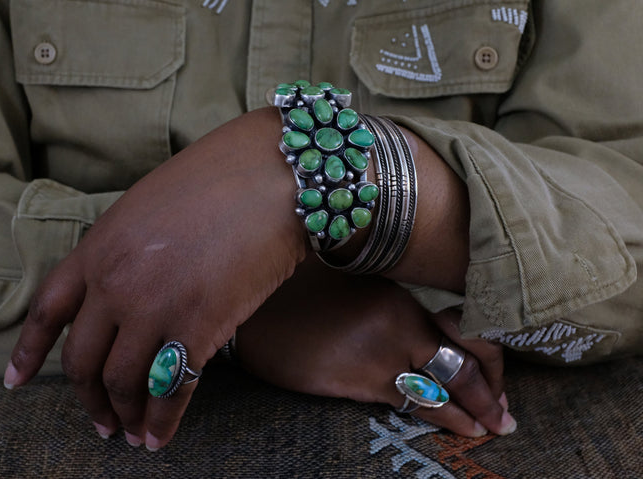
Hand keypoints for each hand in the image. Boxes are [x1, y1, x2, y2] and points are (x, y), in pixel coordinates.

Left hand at [4, 108, 307, 448]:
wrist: (272, 172)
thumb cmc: (221, 178)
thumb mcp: (150, 205)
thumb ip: (128, 250)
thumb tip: (131, 293)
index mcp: (99, 247)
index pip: (47, 311)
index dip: (27, 352)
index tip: (16, 382)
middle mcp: (115, 282)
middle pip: (82, 361)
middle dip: (88, 400)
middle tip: (102, 422)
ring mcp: (154, 306)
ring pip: (122, 382)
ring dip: (126, 417)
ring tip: (134, 436)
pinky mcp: (199, 327)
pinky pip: (171, 390)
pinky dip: (163, 423)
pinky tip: (161, 439)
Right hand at [235, 258, 515, 436]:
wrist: (251, 309)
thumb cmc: (295, 292)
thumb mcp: (346, 282)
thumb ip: (385, 299)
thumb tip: (419, 324)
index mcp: (398, 291)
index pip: (465, 326)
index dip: (489, 357)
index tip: (496, 378)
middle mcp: (398, 319)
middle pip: (463, 360)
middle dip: (490, 393)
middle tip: (504, 417)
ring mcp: (379, 351)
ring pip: (444, 387)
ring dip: (473, 412)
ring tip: (491, 429)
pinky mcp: (356, 381)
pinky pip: (411, 403)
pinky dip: (443, 419)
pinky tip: (459, 429)